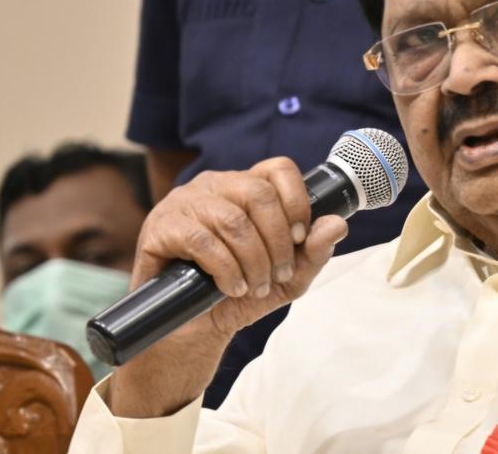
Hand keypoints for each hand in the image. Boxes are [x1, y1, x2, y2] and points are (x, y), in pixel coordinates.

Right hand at [109, 157, 346, 416]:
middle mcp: (214, 186)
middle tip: (279, 273)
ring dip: (254, 260)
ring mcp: (183, 203)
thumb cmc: (242, 294)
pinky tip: (232, 287)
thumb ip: (315, 250)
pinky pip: (202, 240)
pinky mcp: (160, 227)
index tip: (300, 238)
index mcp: (245, 187)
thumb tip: (337, 223)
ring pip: (233, 220)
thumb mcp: (289, 277)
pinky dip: (226, 269)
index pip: (279, 169)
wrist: (195, 329)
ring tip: (255, 286)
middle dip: (277, 241)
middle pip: (259, 193)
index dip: (297, 201)